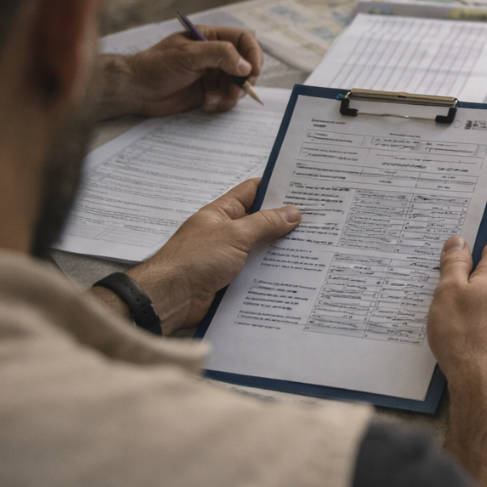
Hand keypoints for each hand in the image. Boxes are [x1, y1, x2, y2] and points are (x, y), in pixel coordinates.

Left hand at [111, 26, 263, 118]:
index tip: (252, 72)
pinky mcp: (208, 92)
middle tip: (235, 92)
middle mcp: (215, 55)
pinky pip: (227, 99)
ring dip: (230, 95)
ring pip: (238, 85)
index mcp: (211, 38)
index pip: (244, 40)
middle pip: (246, 65)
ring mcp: (212, 75)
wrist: (136, 90)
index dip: (253, 55)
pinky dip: (221, 103)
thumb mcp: (189, 55)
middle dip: (243, 81)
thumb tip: (246, 66)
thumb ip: (220, 54)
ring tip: (213, 99)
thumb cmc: (156, 66)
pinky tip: (206, 104)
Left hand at [122, 178, 300, 332]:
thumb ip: (264, 223)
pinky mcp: (232, 279)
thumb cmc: (194, 259)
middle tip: (316, 219)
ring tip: (313, 245)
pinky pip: (257, 271)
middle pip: (261, 221)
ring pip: (262, 248)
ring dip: (281, 249)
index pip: (252, 191)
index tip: (302, 188)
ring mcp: (229, 256)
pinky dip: (273, 271)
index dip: (275, 188)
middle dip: (285, 221)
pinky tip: (294, 271)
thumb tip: (293, 212)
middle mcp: (226, 232)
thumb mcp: (234, 235)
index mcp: (222, 213)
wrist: (170, 298)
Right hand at [428, 234, 486, 387]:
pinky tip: (454, 321)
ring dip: (468, 290)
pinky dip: (471, 311)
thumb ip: (454, 263)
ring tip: (443, 296)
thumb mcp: (448, 291)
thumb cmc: (464, 334)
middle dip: (468, 264)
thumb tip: (459, 241)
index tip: (460, 236)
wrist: (480, 382)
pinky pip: (486, 313)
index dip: (480, 235)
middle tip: (442, 267)